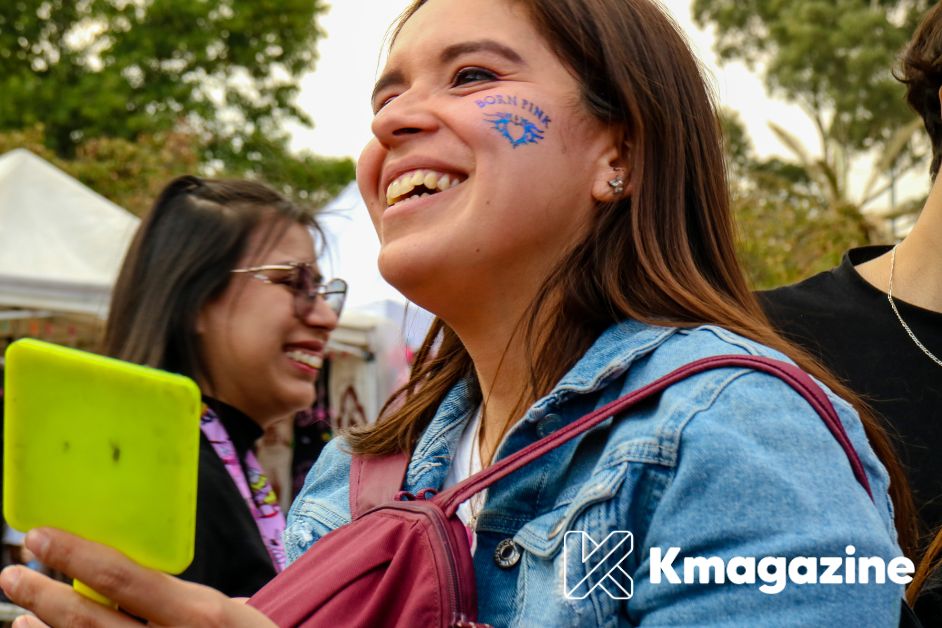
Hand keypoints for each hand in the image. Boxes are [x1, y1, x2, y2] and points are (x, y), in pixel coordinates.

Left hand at [0, 528, 275, 626]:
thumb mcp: (236, 614)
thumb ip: (192, 601)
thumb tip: (142, 582)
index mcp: (200, 612)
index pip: (122, 577)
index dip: (74, 555)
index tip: (40, 536)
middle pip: (89, 620)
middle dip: (43, 595)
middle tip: (12, 574)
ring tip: (23, 614)